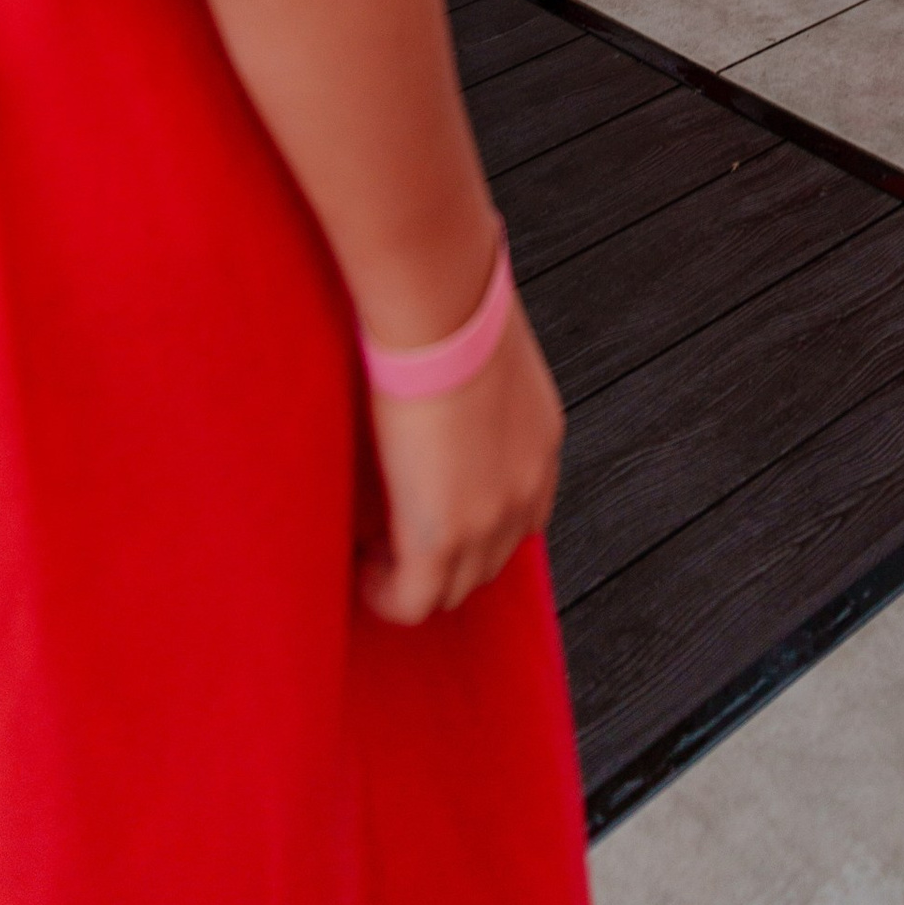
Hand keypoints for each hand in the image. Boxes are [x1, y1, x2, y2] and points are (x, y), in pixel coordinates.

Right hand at [360, 290, 565, 622]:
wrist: (442, 307)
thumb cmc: (452, 302)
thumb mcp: (482, 343)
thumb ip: (472, 366)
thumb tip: (440, 346)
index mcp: (540, 441)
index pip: (522, 512)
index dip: (477, 523)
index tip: (433, 509)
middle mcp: (527, 487)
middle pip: (491, 559)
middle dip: (445, 559)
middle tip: (395, 538)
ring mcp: (490, 520)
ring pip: (453, 588)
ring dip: (413, 578)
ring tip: (375, 552)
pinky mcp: (442, 539)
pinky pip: (413, 602)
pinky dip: (385, 594)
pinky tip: (362, 567)